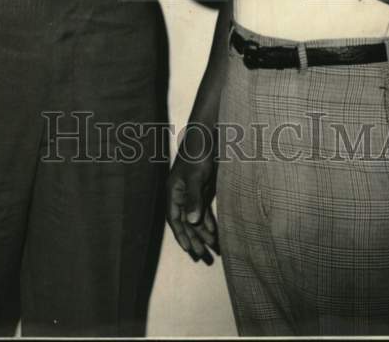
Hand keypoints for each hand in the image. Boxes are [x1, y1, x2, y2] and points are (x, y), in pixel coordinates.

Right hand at [167, 141, 219, 263]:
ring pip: (195, 216)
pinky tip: (214, 231)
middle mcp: (181, 193)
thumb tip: (192, 221)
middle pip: (185, 221)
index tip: (189, 250)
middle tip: (202, 257)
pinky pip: (203, 209)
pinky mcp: (202, 187)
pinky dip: (208, 221)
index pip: (174, 218)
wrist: (208, 132)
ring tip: (212, 249)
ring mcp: (192, 190)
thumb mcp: (197, 175)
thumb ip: (194, 198)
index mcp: (173, 190)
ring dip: (203, 232)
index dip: (181, 235)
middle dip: (193, 239)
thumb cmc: (199, 151)